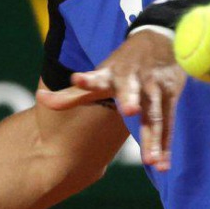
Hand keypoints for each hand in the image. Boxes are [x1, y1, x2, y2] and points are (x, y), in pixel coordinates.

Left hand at [35, 30, 184, 171]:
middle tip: (130, 110)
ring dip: (153, 138)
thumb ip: (71, 93)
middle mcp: (131, 81)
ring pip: (153, 117)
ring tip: (149, 161)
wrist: (159, 41)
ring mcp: (152, 89)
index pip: (95, 78)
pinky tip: (162, 166)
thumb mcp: (99, 75)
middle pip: (131, 92)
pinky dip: (166, 146)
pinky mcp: (170, 96)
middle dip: (131, 100)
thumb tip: (39, 99)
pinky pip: (167, 126)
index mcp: (109, 76)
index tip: (76, 80)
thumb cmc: (121, 66)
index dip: (86, 80)